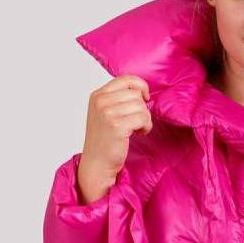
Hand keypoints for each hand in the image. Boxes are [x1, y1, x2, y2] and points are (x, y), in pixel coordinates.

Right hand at [78, 75, 151, 201]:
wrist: (97, 163)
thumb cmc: (105, 139)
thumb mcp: (105, 113)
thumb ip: (118, 99)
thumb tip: (142, 90)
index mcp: (97, 95)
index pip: (125, 79)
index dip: (140, 86)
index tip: (145, 97)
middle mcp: (100, 102)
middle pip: (135, 94)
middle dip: (142, 108)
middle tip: (137, 122)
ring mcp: (107, 113)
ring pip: (141, 106)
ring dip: (144, 119)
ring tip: (137, 129)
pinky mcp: (117, 126)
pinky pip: (143, 118)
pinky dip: (146, 127)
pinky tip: (138, 134)